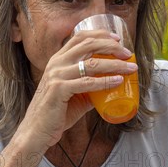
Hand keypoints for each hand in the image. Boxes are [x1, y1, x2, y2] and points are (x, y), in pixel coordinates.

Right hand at [14, 29, 137, 152]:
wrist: (37, 132)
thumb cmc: (57, 113)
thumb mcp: (76, 95)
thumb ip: (92, 87)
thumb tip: (114, 83)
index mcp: (58, 59)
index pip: (80, 37)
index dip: (100, 34)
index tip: (117, 39)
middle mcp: (56, 63)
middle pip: (88, 45)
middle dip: (112, 47)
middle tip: (128, 54)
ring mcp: (56, 75)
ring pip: (92, 63)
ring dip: (115, 65)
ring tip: (131, 68)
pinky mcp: (58, 90)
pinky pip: (87, 83)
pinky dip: (105, 81)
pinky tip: (118, 81)